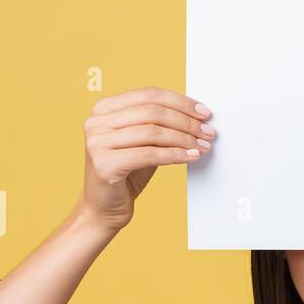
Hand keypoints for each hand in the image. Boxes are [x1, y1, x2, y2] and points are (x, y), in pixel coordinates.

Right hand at [81, 87, 214, 232]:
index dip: (180, 102)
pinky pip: (149, 154)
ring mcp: (97, 142)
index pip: (149, 95)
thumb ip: (159, 126)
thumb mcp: (143, 143)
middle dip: (186, 121)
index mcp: (103, 109)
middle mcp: (96, 122)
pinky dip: (175, 155)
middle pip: (152, 112)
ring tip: (202, 146)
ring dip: (184, 138)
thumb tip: (196, 117)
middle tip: (208, 131)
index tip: (203, 112)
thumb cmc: (125, 174)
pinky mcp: (104, 164)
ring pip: (152, 132)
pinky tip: (190, 156)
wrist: (103, 209)